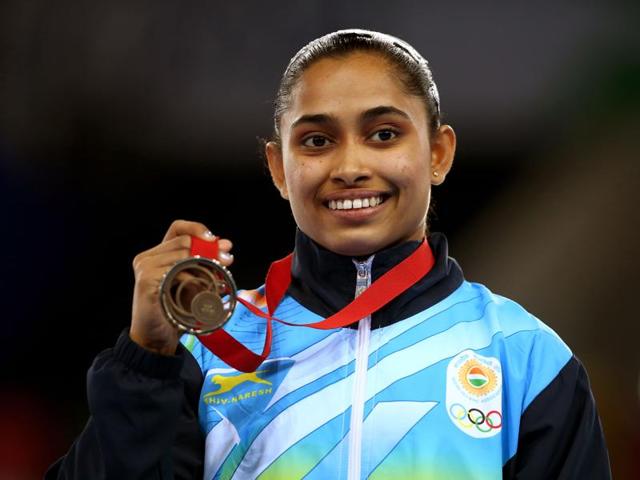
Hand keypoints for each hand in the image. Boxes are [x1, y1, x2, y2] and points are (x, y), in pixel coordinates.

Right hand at [129, 220, 233, 354]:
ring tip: (216, 280)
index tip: (216, 239)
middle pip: (185, 241)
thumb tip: (226, 246)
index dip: (197, 228)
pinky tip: (200, 289)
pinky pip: (176, 272)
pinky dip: (192, 279)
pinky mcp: (146, 281)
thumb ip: (206, 263)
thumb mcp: (194, 282)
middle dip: (210, 250)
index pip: (178, 228)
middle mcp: (147, 257)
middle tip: (227, 261)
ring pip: (183, 255)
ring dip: (204, 266)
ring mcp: (145, 268)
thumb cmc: (176, 309)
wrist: (157, 337)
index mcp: (157, 253)